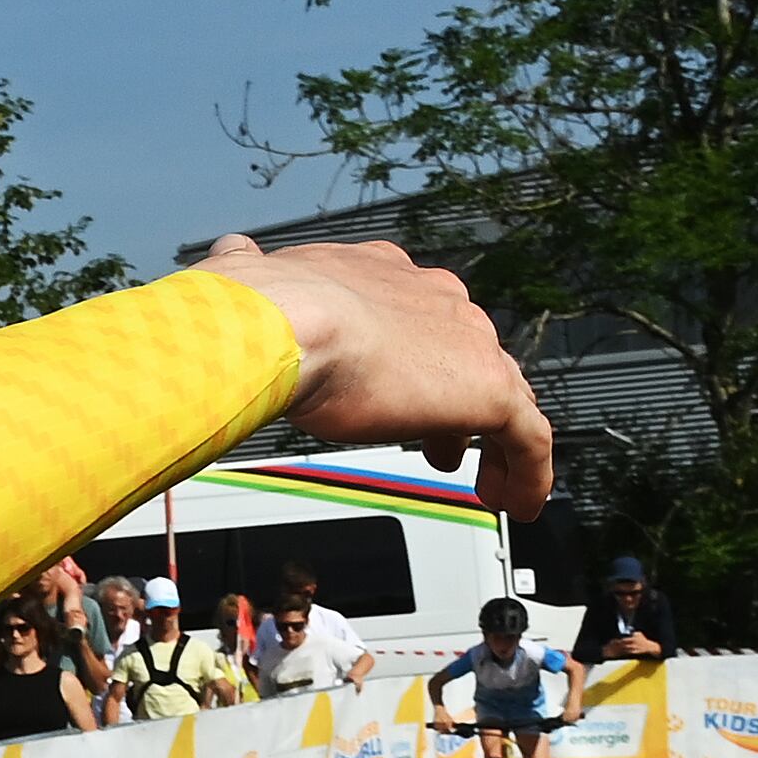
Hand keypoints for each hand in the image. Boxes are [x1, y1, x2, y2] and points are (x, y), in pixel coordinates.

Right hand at [199, 234, 553, 515]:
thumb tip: (229, 255)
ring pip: (503, 394)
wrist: (286, 324)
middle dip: (453, 400)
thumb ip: (247, 273)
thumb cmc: (261, 313)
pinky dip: (527, 473)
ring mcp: (467, 342)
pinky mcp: (490, 391)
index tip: (397, 393)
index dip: (412, 357)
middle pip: (466, 353)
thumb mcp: (251, 282)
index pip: (418, 313)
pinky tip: (514, 501)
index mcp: (379, 273)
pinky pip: (529, 439)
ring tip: (482, 479)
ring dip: (492, 440)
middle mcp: (431, 297)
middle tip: (440, 444)